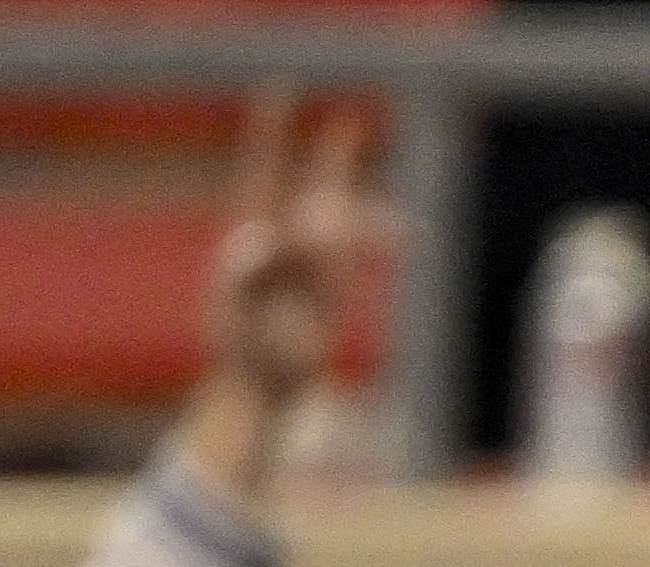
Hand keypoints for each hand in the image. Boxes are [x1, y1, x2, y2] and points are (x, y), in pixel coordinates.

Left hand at [177, 93, 385, 503]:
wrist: (261, 391)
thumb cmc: (242, 352)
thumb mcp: (237, 311)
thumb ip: (246, 272)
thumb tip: (265, 237)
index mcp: (250, 239)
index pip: (263, 174)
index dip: (272, 134)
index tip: (280, 92)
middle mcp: (280, 240)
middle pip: (310, 186)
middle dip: (331, 158)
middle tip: (349, 125)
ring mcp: (308, 261)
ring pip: (342, 219)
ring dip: (368, 222)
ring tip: (402, 234)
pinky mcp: (332, 283)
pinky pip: (356, 246)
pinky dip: (380, 236)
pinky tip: (411, 236)